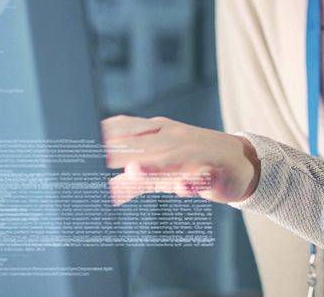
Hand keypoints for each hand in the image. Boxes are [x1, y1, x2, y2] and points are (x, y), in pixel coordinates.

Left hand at [101, 115, 259, 205]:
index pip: (127, 130)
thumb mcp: (165, 170)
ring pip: (174, 158)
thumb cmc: (198, 162)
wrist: (244, 162)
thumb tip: (107, 192)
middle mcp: (176, 139)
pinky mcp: (216, 172)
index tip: (79, 143)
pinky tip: (183, 188)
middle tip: (95, 159)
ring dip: (155, 165)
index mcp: (160, 132)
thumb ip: (136, 180)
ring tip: (134, 171)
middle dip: (122, 151)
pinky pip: (204, 176)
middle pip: (146, 145)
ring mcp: (197, 153)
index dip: (105, 137)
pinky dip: (194, 181)